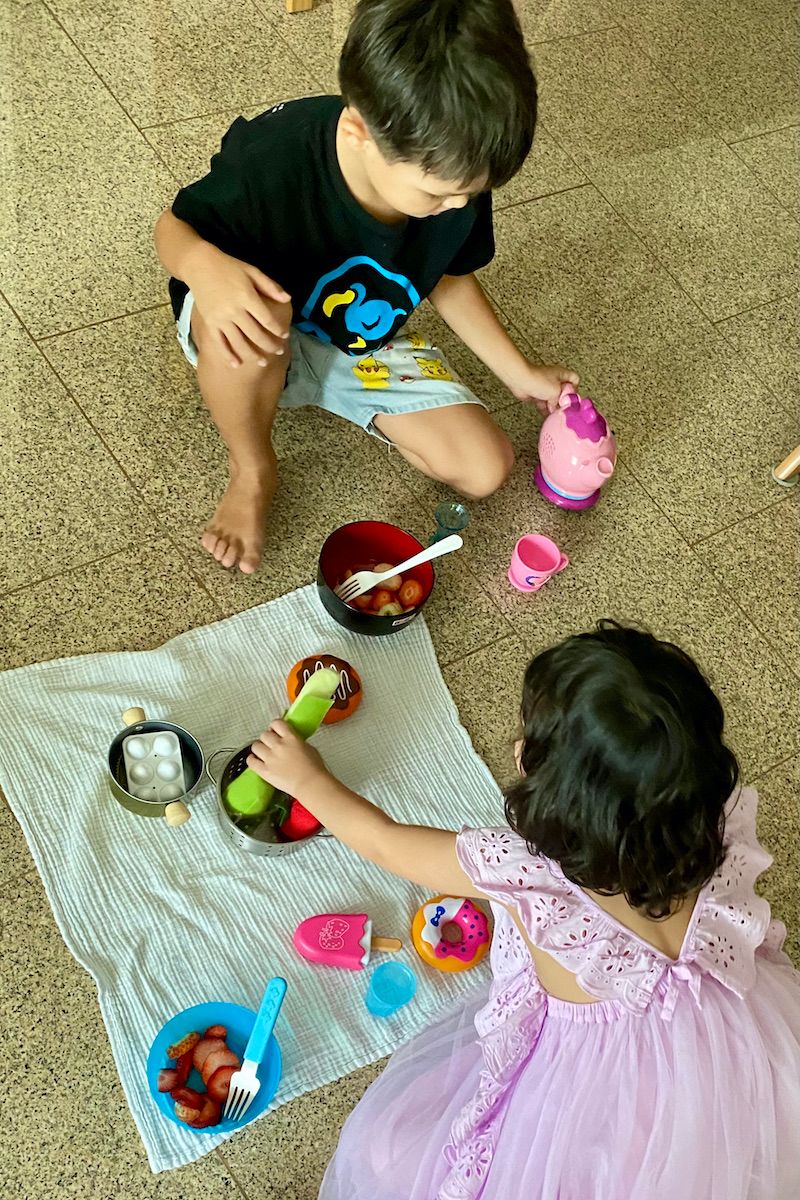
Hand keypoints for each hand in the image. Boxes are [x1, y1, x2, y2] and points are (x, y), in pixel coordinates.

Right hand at [186, 245, 291, 366]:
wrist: (199, 265)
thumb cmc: (228, 267)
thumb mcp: (251, 271)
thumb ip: (269, 286)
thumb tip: (288, 298)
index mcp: (246, 297)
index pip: (266, 319)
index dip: (277, 329)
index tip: (285, 335)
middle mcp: (234, 310)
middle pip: (255, 334)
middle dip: (269, 345)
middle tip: (279, 351)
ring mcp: (220, 319)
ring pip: (239, 342)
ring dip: (252, 355)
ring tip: (263, 362)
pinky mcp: (209, 323)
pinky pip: (219, 343)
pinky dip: (228, 355)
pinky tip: (236, 365)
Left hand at [247, 720, 327, 797]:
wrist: (310, 784)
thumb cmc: (314, 768)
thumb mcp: (309, 748)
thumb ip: (297, 741)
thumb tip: (291, 741)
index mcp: (291, 738)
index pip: (276, 723)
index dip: (274, 726)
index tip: (275, 731)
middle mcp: (278, 745)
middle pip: (264, 734)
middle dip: (267, 738)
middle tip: (270, 744)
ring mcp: (270, 758)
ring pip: (255, 746)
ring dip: (259, 748)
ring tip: (263, 753)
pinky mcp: (264, 771)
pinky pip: (251, 761)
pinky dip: (252, 760)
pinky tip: (255, 760)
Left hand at [510, 362, 579, 414]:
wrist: (521, 381)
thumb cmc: (538, 380)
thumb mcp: (556, 392)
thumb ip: (559, 401)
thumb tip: (556, 407)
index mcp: (562, 374)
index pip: (575, 379)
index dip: (575, 389)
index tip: (572, 398)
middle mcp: (554, 379)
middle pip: (563, 391)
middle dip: (563, 400)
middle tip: (564, 408)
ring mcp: (544, 386)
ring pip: (553, 398)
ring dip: (553, 406)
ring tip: (555, 413)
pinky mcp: (536, 393)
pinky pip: (543, 402)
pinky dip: (545, 408)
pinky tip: (547, 414)